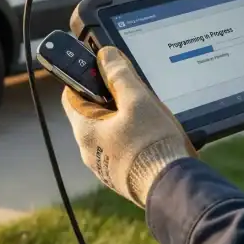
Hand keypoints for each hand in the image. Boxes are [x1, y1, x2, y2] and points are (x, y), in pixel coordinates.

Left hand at [61, 47, 195, 207]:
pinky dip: (133, 138)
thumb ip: (119, 74)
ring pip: (108, 131)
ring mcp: (104, 166)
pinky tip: (153, 135)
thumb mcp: (137, 100)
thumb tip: (105, 55)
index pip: (71, 94)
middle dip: (110, 98)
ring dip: (124, 118)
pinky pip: (121, 149)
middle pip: (92, 113)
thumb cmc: (151, 144)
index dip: (84, 77)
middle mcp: (89, 151)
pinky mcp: (121, 176)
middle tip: (133, 90)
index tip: (100, 69)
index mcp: (85, 130)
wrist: (171, 189)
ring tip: (149, 113)